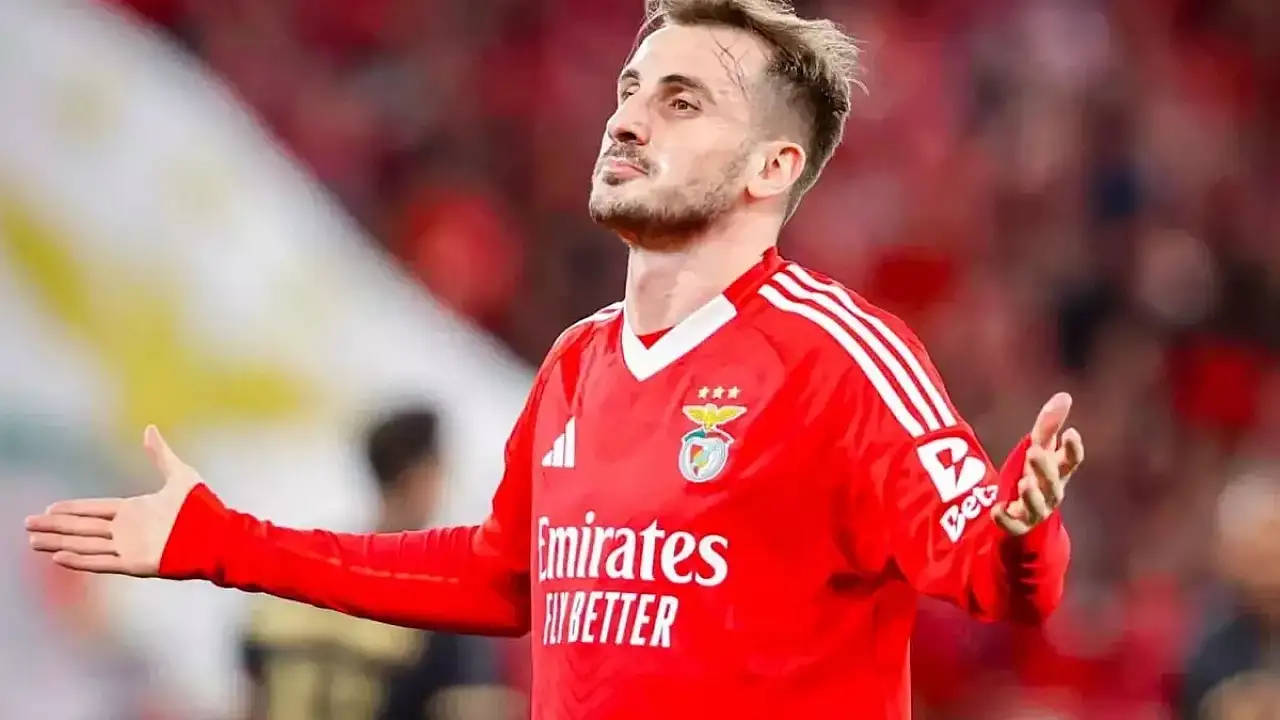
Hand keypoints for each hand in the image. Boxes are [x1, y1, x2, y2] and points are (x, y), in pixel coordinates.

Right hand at [25, 426, 201, 575]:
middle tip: (27, 526)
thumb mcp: (180, 475)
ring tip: (34, 543)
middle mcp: (127, 530)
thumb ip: (160, 454)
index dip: (71, 509)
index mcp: (134, 510)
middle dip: (55, 527)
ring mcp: (129, 547)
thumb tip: (149, 428)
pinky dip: (80, 560)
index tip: (49, 508)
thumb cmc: (204, 508)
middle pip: (82, 527)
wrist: (219, 536)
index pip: (94, 509)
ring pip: (86, 545)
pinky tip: (59, 557)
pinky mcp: (135, 564)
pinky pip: (101, 562)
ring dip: (60, 543)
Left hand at [992, 392, 1083, 535]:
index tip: (1071, 432)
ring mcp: (1035, 511)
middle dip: (1045, 468)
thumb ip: (1049, 424)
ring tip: (1024, 483)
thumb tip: (1064, 396)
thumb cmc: (1036, 473)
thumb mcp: (1040, 447)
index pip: (1071, 461)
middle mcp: (1051, 493)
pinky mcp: (1018, 524)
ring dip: (1032, 496)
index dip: (1072, 448)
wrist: (1027, 512)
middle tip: (1034, 451)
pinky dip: (1006, 520)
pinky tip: (997, 510)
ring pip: (1038, 506)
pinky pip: (1014, 526)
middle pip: (1052, 482)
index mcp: (1059, 472)